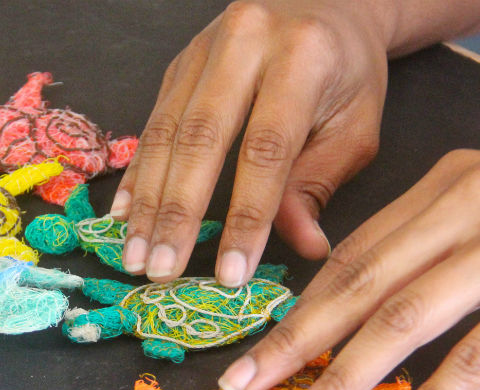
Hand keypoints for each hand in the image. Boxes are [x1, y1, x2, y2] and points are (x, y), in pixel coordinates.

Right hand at [111, 0, 392, 284]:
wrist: (326, 4)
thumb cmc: (347, 73)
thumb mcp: (355, 128)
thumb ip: (319, 184)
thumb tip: (302, 246)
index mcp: (302, 57)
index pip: (266, 148)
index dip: (247, 215)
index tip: (231, 273)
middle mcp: (244, 42)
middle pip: (201, 137)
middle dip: (178, 212)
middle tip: (160, 270)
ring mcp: (203, 49)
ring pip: (166, 132)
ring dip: (147, 201)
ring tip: (135, 255)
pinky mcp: (178, 63)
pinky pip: (152, 123)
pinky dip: (138, 174)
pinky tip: (124, 215)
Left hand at [217, 149, 479, 389]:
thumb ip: (429, 243)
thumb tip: (358, 300)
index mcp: (448, 183)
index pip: (354, 253)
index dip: (301, 305)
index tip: (260, 344)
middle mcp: (470, 205)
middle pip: (360, 285)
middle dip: (295, 341)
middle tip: (246, 381)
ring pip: (404, 321)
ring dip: (343, 379)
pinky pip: (478, 354)